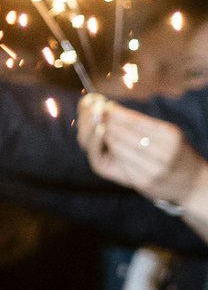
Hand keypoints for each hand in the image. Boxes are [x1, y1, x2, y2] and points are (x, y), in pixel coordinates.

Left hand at [81, 97, 207, 217]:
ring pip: (117, 148)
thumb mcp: (167, 134)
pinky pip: (119, 163)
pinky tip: (110, 146)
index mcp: (170, 136)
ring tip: (104, 130)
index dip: (115, 113)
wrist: (191, 183)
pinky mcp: (142, 182)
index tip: (105, 106)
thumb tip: (110, 109)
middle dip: (107, 124)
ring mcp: (153, 170)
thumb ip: (142, 123)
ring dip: (106, 138)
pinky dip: (112, 153)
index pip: (134, 121)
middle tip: (98, 116)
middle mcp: (163, 153)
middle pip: (122, 134)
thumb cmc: (174, 152)